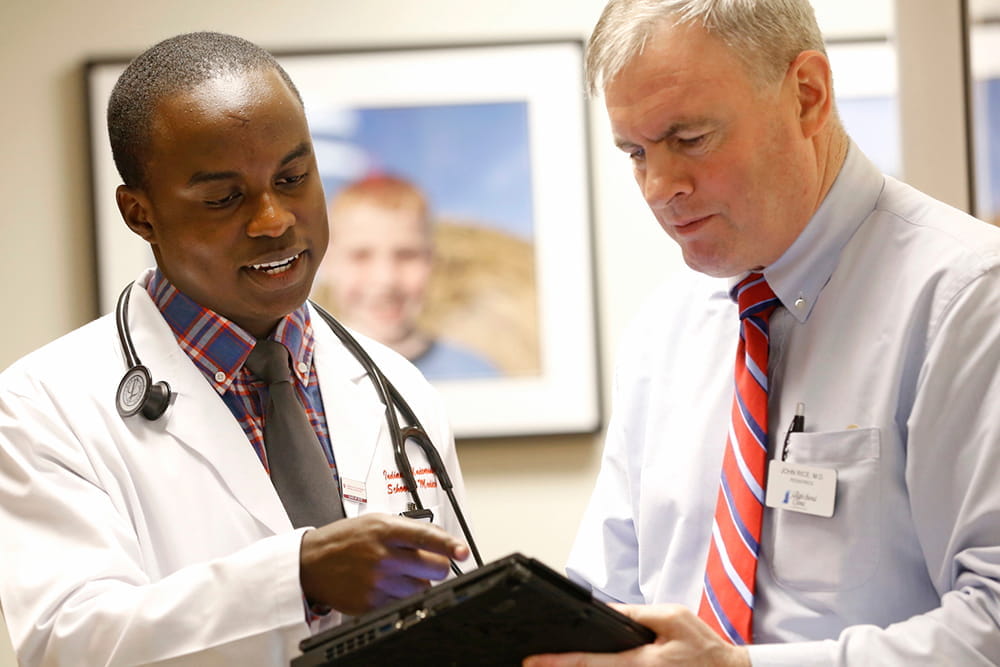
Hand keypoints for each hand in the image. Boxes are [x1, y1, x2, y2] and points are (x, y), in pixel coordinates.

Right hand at [298, 513, 468, 615]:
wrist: (310, 562)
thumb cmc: (344, 539)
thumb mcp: (375, 520)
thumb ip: (408, 527)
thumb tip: (440, 538)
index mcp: (386, 531)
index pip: (427, 537)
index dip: (450, 545)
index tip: (463, 551)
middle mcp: (384, 557)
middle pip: (435, 567)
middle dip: (437, 565)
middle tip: (425, 562)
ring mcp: (378, 582)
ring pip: (423, 588)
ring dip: (418, 582)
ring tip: (398, 572)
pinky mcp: (371, 603)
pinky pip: (403, 603)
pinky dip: (401, 596)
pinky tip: (385, 585)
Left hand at [523, 604, 749, 666]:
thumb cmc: (703, 645)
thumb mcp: (673, 618)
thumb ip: (638, 614)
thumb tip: (608, 610)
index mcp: (639, 663)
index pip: (589, 662)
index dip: (558, 661)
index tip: (533, 661)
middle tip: (532, 662)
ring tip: (549, 662)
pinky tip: (581, 662)